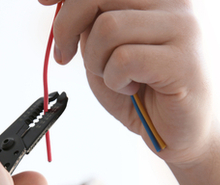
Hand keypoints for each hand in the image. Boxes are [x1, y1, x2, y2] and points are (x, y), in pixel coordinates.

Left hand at [39, 0, 215, 166]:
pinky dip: (114, 80)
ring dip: (96, 62)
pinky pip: (124, 59)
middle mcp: (172, 3)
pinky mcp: (182, 60)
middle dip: (67, 27)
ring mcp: (181, 28)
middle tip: (64, 55)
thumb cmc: (139, 89)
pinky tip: (131, 88)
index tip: (44, 1)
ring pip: (108, 27)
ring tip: (114, 78)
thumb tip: (64, 6)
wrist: (171, 129)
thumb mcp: (104, 52)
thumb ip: (90, 26)